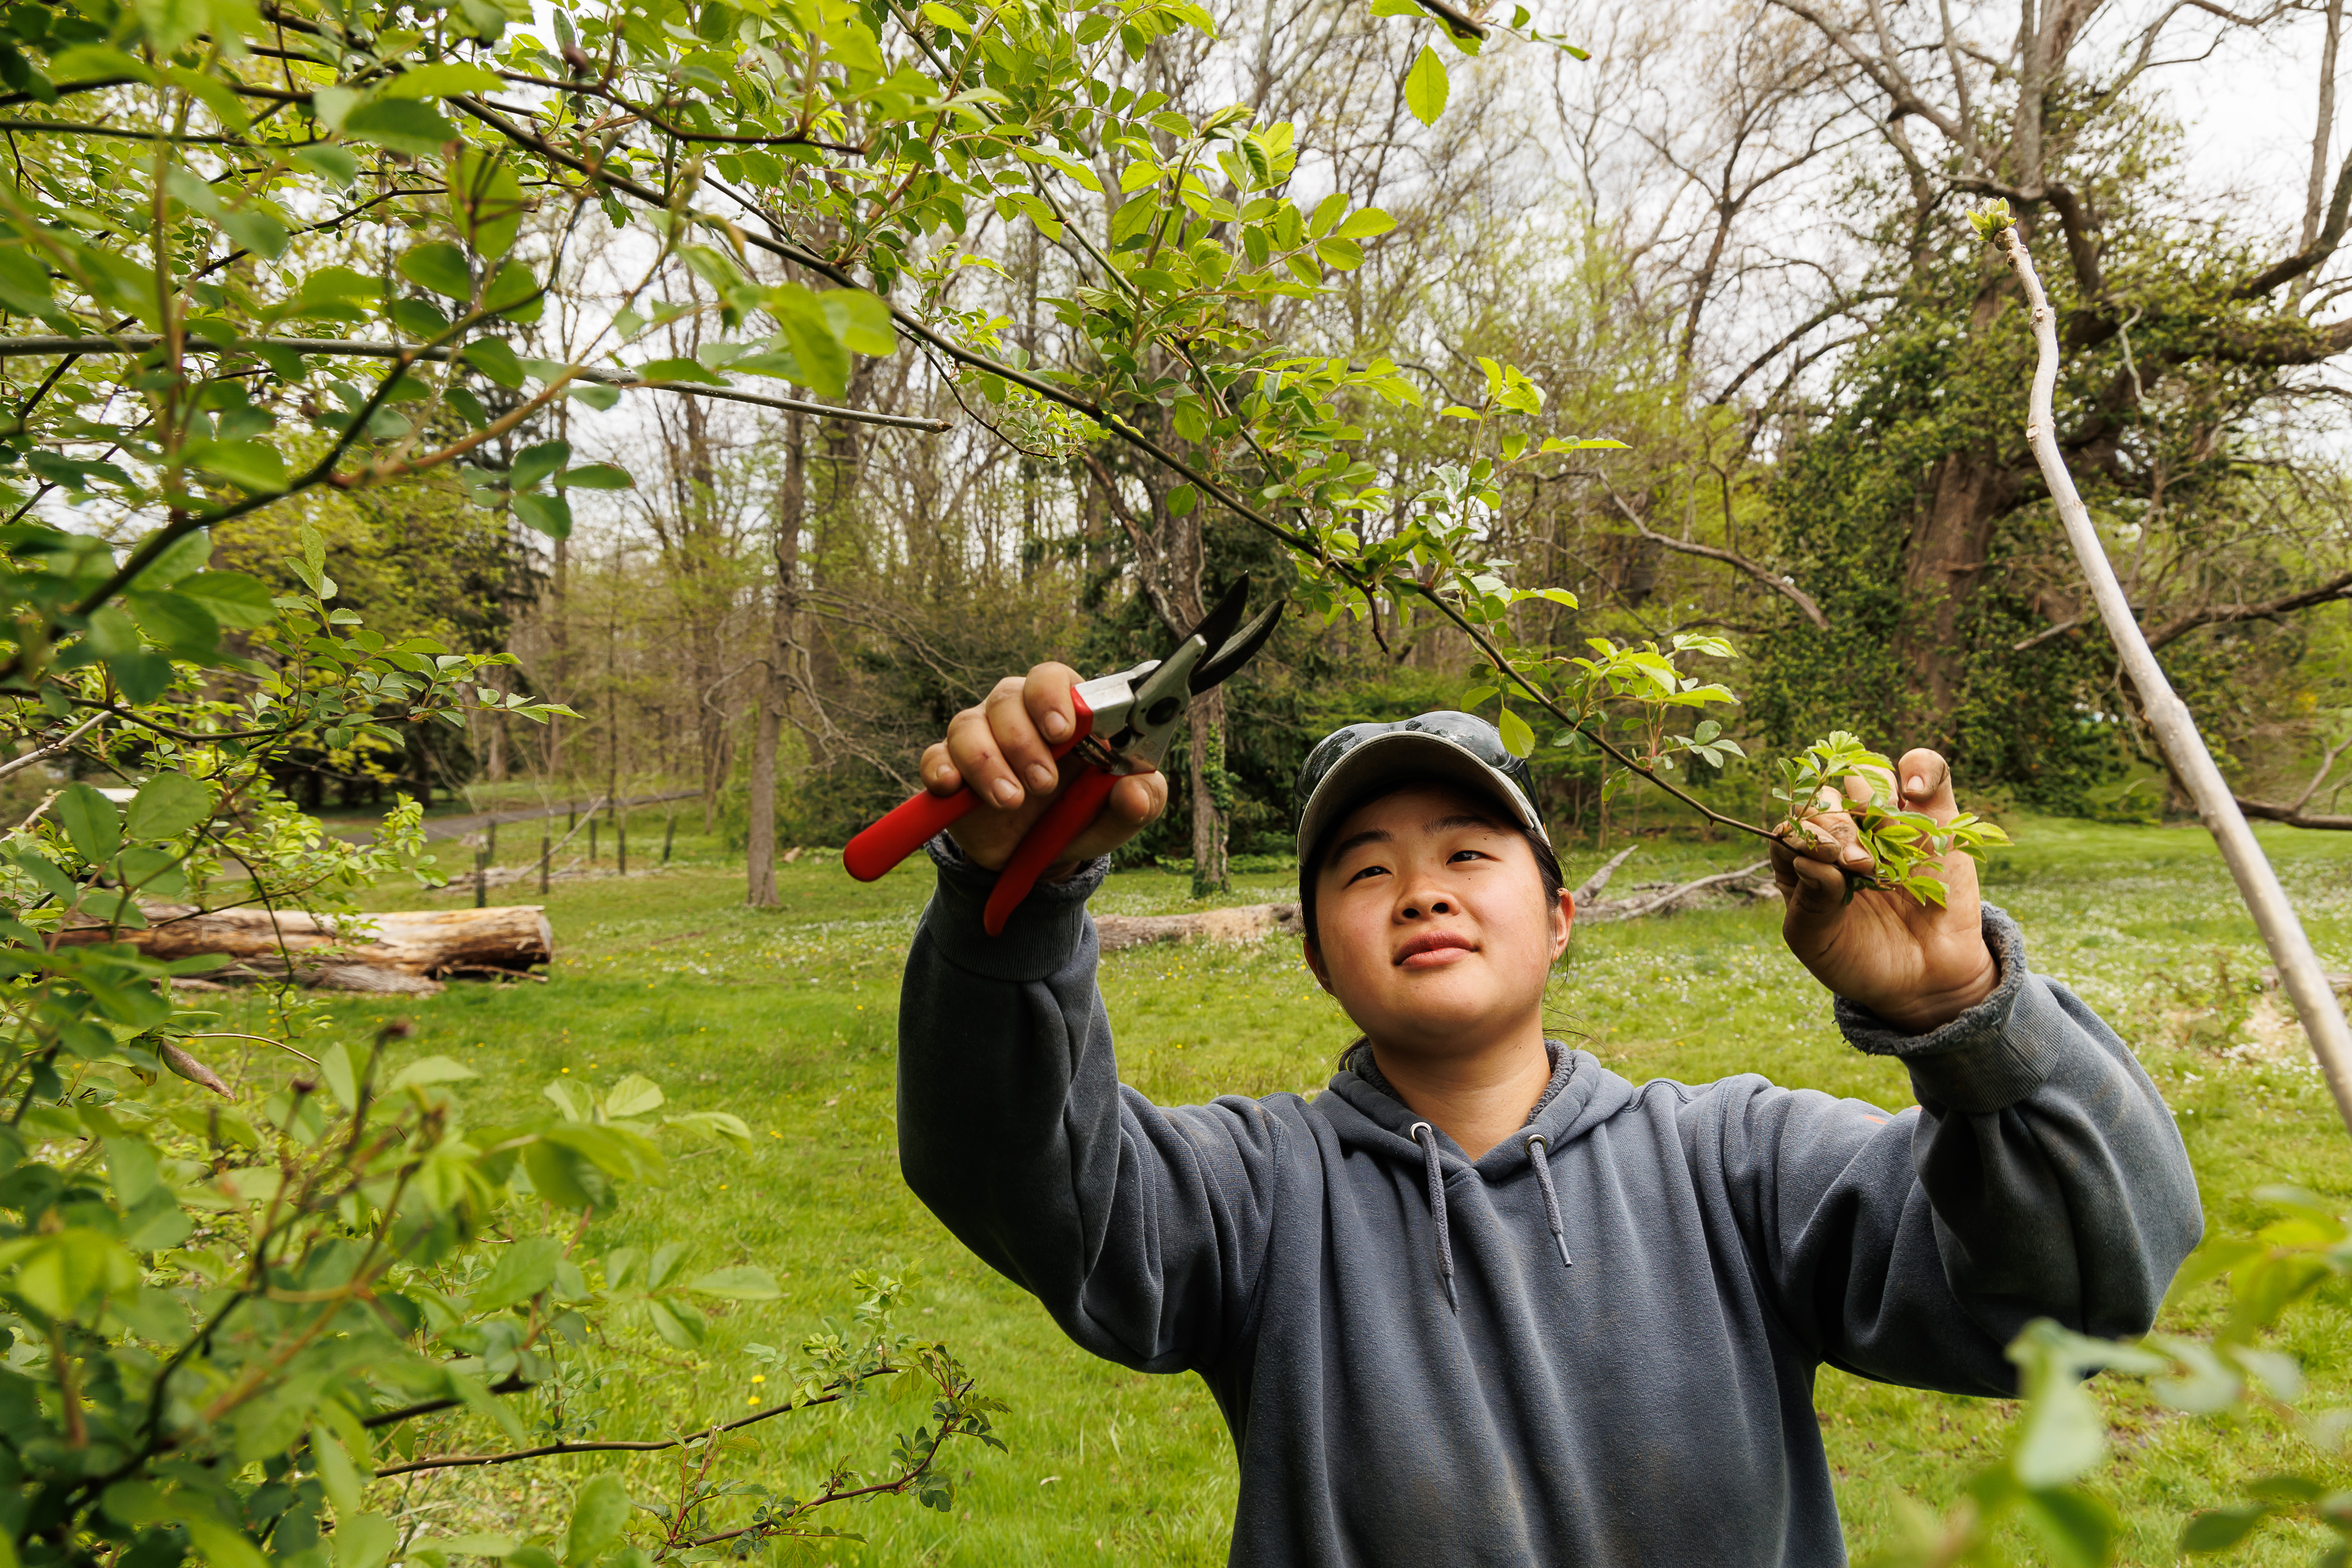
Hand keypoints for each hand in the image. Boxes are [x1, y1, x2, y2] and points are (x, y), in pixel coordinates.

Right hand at [927, 662, 1168, 873]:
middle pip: (1007, 698)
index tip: (1062, 730)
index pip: (1051, 678)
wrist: (1039, 859)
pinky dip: (941, 770)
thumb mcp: (1122, 813)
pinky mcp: (950, 770)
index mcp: (1063, 712)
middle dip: (1024, 742)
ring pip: (968, 725)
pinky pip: (935, 757)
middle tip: (1044, 784)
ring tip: (1010, 801)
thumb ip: (1142, 799)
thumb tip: (1135, 790)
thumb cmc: (1084, 815)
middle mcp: (1017, 715)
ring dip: (988, 763)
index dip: (1053, 697)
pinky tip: (953, 788)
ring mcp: (980, 739)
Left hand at [1768, 747, 1998, 1034]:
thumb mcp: (1818, 943)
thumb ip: (1808, 904)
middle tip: (1859, 865)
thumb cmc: (1859, 959)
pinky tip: (1913, 789)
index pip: (1790, 826)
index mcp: (1803, 859)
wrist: (1926, 980)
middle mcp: (1842, 833)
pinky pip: (1925, 768)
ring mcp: (1887, 822)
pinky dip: (1919, 767)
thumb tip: (1808, 859)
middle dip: (1836, 825)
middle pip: (1826, 798)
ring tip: (1884, 841)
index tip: (1822, 860)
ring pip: (1868, 775)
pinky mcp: (1935, 818)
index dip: (1802, 834)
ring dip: (1870, 799)